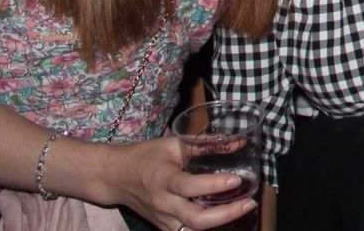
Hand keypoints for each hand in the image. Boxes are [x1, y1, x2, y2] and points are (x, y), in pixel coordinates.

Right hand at [107, 136, 258, 229]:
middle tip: (249, 203)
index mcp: (162, 179)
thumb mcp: (172, 144)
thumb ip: (205, 144)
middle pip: (194, 219)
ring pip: (193, 230)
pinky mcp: (164, 227)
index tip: (236, 179)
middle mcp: (163, 203)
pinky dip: (208, 227)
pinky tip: (225, 216)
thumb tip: (239, 141)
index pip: (188, 187)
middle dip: (225, 215)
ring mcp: (163, 219)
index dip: (213, 185)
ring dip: (220, 224)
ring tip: (242, 209)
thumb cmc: (144, 156)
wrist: (115, 178)